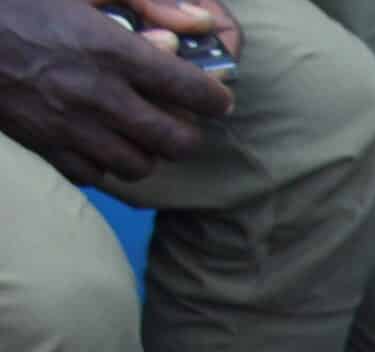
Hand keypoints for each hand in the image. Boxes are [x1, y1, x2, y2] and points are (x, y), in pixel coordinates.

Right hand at [0, 0, 235, 183]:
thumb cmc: (21, 0)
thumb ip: (149, 1)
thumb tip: (200, 21)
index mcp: (112, 51)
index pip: (192, 91)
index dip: (215, 98)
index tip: (216, 97)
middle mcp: (98, 96)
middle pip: (175, 142)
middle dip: (189, 133)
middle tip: (183, 120)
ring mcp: (70, 127)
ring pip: (139, 166)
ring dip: (149, 152)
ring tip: (142, 132)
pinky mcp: (43, 145)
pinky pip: (94, 174)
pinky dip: (106, 163)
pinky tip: (102, 141)